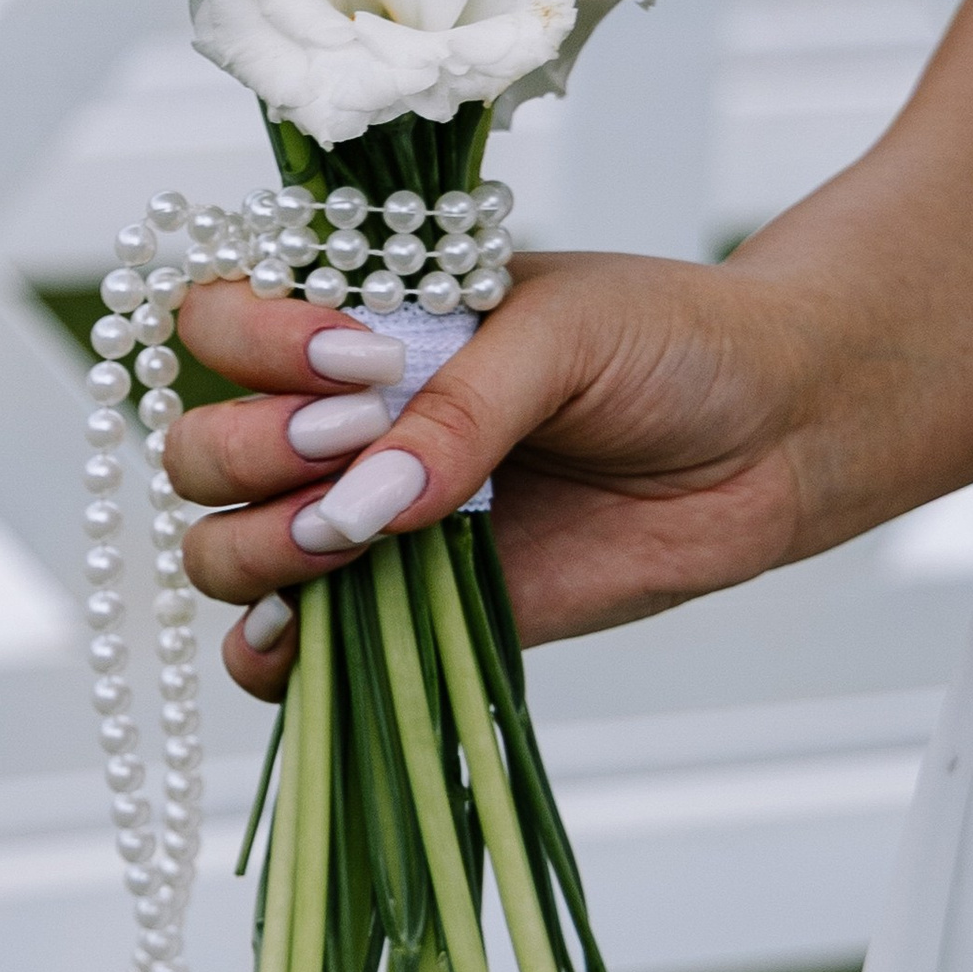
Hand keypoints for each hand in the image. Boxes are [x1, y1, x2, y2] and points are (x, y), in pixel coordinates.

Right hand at [166, 251, 829, 701]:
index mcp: (360, 318)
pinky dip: (271, 653)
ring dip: (259, 549)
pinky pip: (289, 650)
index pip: (219, 320)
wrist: (774, 430)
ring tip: (356, 537)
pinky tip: (310, 630)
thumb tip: (361, 505)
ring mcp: (367, 518)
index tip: (361, 362)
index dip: (256, 344)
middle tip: (355, 443)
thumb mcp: (562, 335)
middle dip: (249, 451)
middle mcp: (342, 418)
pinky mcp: (409, 608)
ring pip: (222, 549)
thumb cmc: (669, 344)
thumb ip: (459, 408)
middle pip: (198, 447)